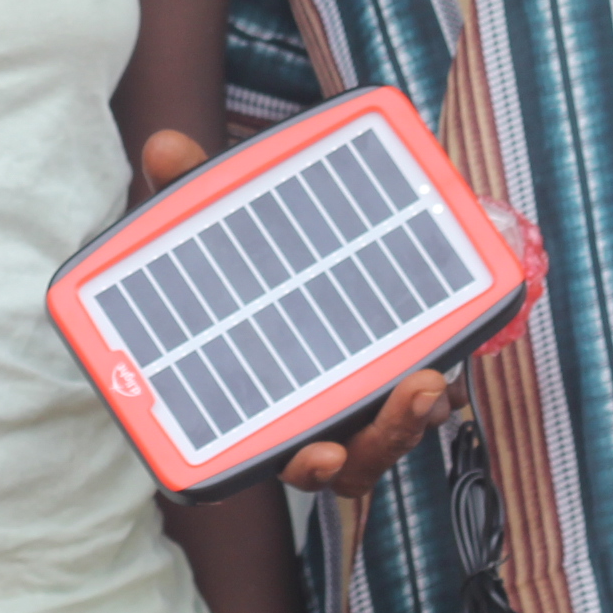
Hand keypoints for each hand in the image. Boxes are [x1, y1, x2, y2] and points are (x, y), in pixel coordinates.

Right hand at [138, 128, 456, 502]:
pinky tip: (447, 364)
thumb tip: (165, 147)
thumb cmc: (233, 262)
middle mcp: (308, 414)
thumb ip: (188, 191)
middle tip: (414, 392)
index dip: (305, 465)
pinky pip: (413, 410)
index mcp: (259, 393)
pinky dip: (432, 400)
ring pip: (385, 442)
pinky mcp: (385, 383)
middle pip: (348, 460)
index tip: (321, 456)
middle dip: (381, 441)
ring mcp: (350, 402)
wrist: (272, 254)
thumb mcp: (214, 227)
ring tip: (433, 382)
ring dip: (411, 422)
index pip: (279, 450)